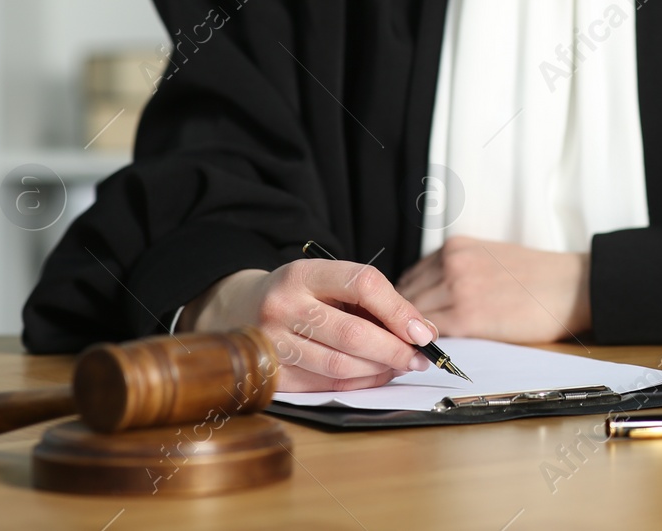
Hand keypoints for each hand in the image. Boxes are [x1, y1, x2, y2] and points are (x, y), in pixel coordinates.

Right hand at [180, 261, 438, 391]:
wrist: (238, 309)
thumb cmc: (298, 294)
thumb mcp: (328, 280)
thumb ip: (371, 300)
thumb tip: (421, 331)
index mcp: (302, 274)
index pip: (362, 284)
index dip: (400, 310)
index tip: (424, 331)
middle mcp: (282, 307)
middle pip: (353, 334)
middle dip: (395, 350)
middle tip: (419, 358)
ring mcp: (272, 345)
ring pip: (340, 367)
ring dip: (380, 371)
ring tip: (398, 366)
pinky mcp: (271, 376)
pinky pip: (325, 387)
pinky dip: (358, 384)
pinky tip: (373, 376)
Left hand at [396, 236, 590, 342]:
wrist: (570, 286)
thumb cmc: (535, 276)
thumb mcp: (487, 256)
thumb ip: (454, 271)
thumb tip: (427, 297)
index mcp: (454, 247)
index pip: (408, 277)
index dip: (401, 302)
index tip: (402, 320)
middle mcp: (451, 263)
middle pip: (403, 296)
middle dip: (399, 320)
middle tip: (402, 340)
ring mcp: (458, 288)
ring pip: (412, 317)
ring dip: (409, 335)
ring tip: (413, 350)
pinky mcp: (468, 316)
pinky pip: (430, 334)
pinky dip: (425, 345)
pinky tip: (430, 353)